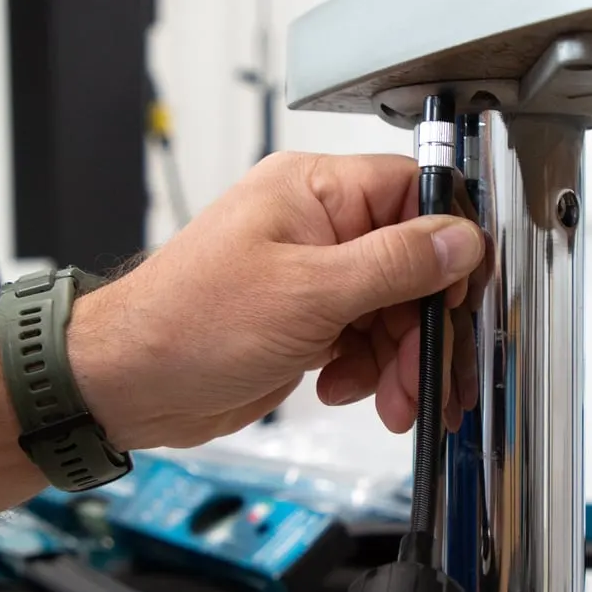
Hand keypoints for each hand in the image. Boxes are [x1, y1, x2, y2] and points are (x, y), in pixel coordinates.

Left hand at [69, 151, 489, 450]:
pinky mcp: (306, 321)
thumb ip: (394, 264)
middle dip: (423, 328)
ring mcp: (312, 277)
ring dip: (398, 361)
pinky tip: (342, 388)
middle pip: (410, 267)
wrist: (131, 385)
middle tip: (429, 378)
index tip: (457, 300)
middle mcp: (318, 228)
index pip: (414, 196)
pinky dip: (366, 371)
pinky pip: (363, 341)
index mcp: (316, 192)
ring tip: (392, 399)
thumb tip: (460, 241)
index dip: (446, 250)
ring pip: (391, 312)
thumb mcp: (309, 293)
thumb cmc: (188, 324)